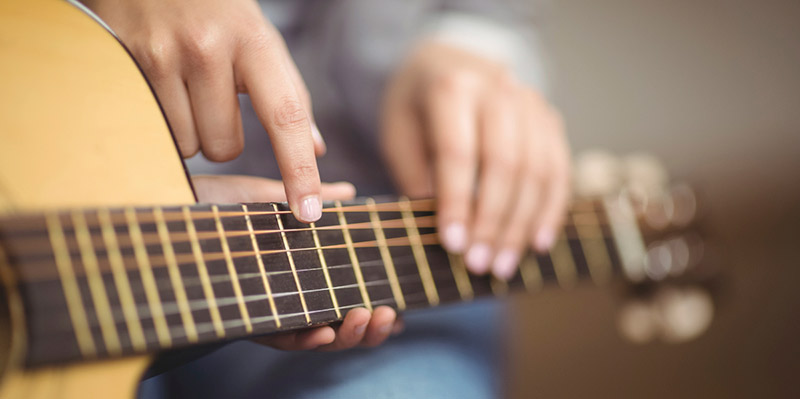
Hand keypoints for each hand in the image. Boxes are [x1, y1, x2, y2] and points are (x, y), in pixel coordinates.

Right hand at [84, 0, 324, 222]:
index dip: (298, 170)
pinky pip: (154, 132)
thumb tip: (315, 150)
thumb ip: (289, 94)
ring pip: (188, 146)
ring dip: (191, 131)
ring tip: (185, 88)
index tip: (308, 211)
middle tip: (214, 98)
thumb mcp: (261, 41)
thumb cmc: (219, 13)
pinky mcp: (126, 63)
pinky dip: (162, 122)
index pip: (285, 117)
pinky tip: (160, 86)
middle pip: (226, 148)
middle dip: (224, 137)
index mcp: (254, 42)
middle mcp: (208, 48)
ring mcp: (162, 55)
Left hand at [192, 175, 402, 349]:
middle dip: (368, 326)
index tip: (397, 305)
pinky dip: (306, 339)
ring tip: (365, 317)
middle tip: (388, 314)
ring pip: (317, 336)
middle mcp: (287, 295)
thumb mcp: (269, 200)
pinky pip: (281, 338)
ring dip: (347, 335)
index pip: (343, 294)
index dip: (372, 305)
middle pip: (338, 322)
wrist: (162, 208)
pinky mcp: (244, 317)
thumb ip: (311, 199)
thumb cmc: (212, 205)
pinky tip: (324, 331)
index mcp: (298, 272)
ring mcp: (268, 308)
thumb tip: (351, 192)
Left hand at [381, 41, 570, 279]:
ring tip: (502, 265)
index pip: (458, 151)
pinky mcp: (550, 120)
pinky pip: (559, 170)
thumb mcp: (399, 136)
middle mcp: (498, 89)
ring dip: (521, 224)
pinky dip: (550, 210)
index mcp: (451, 87)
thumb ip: (418, 178)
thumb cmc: (416, 109)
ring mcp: (531, 103)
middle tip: (478, 264)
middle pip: (504, 163)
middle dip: (492, 221)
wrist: (447, 64)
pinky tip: (537, 243)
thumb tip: (446, 234)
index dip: (457, 201)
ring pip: (537, 170)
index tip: (451, 244)